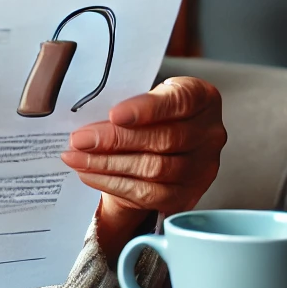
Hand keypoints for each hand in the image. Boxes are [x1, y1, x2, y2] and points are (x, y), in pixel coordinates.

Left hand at [59, 76, 225, 262]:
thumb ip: (126, 98)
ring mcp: (202, 168)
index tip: (114, 114)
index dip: (146, 109)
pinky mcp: (187, 195)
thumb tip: (87, 109)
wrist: (160, 140)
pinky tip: (89, 174)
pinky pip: (149, 195)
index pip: (178, 101)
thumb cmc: (148, 110)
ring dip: (108, 165)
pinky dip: (114, 184)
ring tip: (76, 157)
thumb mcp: (144, 92)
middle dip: (115, 140)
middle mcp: (210, 133)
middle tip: (80, 139)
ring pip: (154, 170)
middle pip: (162, 140)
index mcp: (201, 97)